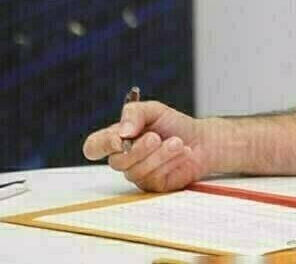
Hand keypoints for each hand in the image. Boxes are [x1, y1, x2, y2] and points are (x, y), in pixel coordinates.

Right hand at [82, 101, 209, 191]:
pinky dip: (171, 163)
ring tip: (178, 142)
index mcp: (116, 138)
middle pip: (117, 162)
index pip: (94, 147)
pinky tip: (183, 153)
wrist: (201, 140)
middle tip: (156, 137)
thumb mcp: (153, 110)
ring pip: (137, 171)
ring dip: (160, 155)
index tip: (120, 139)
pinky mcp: (153, 185)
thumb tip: (123, 132)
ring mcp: (138, 173)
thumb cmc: (173, 124)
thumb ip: (134, 114)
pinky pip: (155, 178)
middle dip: (139, 149)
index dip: (102, 145)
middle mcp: (124, 158)